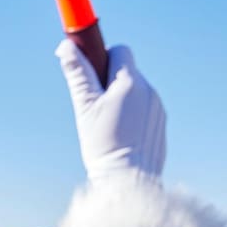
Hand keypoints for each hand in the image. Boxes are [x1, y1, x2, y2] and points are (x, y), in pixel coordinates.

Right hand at [56, 39, 165, 181]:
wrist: (128, 181)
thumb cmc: (103, 145)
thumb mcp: (85, 107)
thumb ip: (78, 74)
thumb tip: (66, 46)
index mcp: (130, 82)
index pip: (120, 50)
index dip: (102, 58)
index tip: (91, 74)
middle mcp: (148, 91)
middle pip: (127, 72)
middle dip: (110, 81)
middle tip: (95, 105)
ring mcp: (157, 108)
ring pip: (135, 92)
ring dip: (121, 100)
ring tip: (108, 126)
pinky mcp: (160, 125)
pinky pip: (144, 110)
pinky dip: (131, 116)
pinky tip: (121, 136)